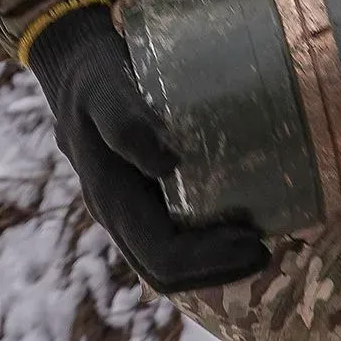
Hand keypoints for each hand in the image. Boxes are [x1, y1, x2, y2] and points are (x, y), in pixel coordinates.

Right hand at [25, 2, 269, 292]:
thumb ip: (124, 124)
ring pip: (169, 262)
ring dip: (215, 264)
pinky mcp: (143, 199)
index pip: (160, 257)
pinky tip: (240, 222)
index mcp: (110, 200)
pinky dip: (208, 244)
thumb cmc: (95, 77)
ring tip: (261, 244)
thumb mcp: (104, 89)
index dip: (207, 261)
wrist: (75, 68)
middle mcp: (118, 217)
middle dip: (218, 271)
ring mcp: (129, 212)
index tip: (253, 242)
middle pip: (167, 272)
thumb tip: (164, 166)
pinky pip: (174, 239)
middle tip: (265, 251)